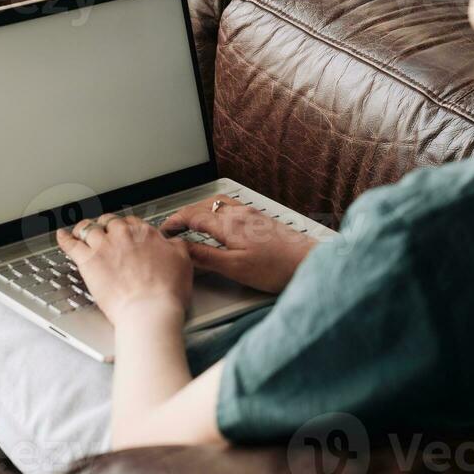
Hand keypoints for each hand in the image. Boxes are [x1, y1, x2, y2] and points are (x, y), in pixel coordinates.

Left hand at [57, 214, 192, 327]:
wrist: (149, 309)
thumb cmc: (166, 291)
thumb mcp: (183, 262)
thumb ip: (176, 247)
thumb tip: (173, 242)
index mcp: (144, 233)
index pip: (131, 222)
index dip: (127, 228)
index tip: (125, 233)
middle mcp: (122, 235)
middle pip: (109, 222)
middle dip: (106, 225)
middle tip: (104, 232)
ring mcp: (103, 246)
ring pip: (88, 228)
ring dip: (84, 228)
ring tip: (81, 230)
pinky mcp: (88, 261)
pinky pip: (70, 244)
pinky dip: (64, 238)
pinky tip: (61, 236)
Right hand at [159, 196, 317, 293]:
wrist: (309, 263)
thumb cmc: (277, 268)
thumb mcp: (235, 268)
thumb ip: (206, 257)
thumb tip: (182, 249)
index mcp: (229, 224)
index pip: (192, 216)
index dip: (174, 221)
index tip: (163, 230)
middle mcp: (239, 213)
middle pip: (203, 206)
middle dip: (184, 215)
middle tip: (172, 228)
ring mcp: (251, 213)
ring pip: (217, 205)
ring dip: (200, 211)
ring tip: (191, 224)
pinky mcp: (261, 218)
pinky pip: (230, 208)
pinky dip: (216, 212)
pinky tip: (220, 223)